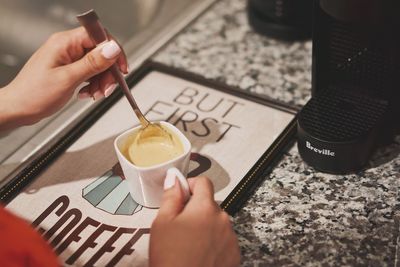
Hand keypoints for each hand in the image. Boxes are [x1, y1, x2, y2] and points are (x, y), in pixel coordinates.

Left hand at [0, 27, 126, 129]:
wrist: (19, 109)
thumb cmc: (34, 94)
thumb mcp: (68, 78)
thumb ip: (93, 63)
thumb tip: (112, 49)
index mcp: (65, 43)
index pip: (99, 36)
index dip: (114, 51)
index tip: (121, 68)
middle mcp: (68, 47)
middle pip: (101, 53)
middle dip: (108, 73)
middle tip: (107, 89)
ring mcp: (68, 58)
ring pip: (98, 65)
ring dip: (101, 82)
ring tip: (95, 94)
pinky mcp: (69, 69)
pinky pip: (90, 73)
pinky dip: (93, 85)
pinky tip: (86, 94)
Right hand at [149, 177, 240, 266]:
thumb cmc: (170, 256)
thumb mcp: (162, 223)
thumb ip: (171, 196)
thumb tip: (174, 177)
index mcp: (205, 207)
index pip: (204, 182)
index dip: (191, 185)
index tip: (182, 194)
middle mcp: (223, 218)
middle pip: (210, 204)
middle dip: (196, 209)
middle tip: (180, 226)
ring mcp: (231, 237)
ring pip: (217, 222)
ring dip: (206, 226)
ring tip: (189, 244)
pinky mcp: (235, 254)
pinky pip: (224, 239)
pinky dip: (214, 242)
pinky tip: (201, 254)